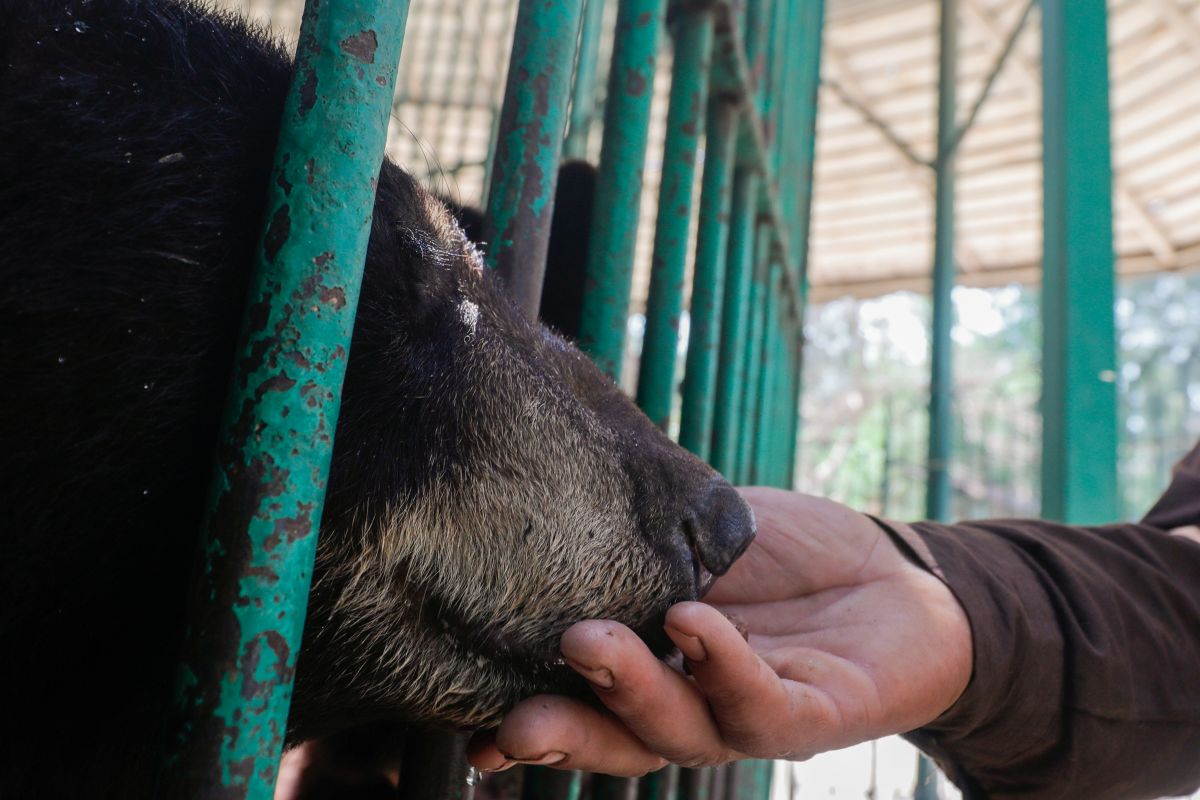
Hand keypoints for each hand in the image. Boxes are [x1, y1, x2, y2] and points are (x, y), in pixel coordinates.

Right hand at [467, 488, 971, 774]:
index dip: (531, 729)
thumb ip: (640, 539)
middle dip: (565, 734)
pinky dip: (721, 665)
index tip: (474, 735)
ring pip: (684, 732)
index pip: (586, 711)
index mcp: (658, 675)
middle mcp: (695, 709)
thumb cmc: (786, 560)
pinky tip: (692, 623)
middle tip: (512, 720)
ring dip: (632, 692)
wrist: (894, 573)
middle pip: (623, 741)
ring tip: (591, 643)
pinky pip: (763, 705)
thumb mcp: (700, 539)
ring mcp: (753, 715)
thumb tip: (560, 496)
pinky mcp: (817, 714)